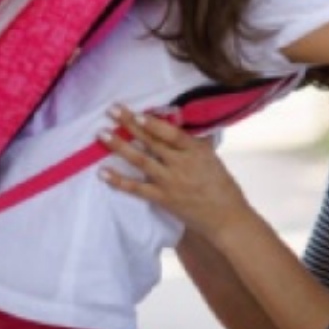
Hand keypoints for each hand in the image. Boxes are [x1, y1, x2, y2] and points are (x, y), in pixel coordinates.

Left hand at [98, 105, 251, 234]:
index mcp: (196, 151)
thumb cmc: (221, 185)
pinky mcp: (162, 199)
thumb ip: (193, 143)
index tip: (137, 113)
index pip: (172, 134)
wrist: (226, 217)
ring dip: (119, 146)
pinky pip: (136, 188)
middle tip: (112, 110)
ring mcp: (170, 182)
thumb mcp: (211, 158)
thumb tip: (176, 123)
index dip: (153, 123)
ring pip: (140, 160)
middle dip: (129, 125)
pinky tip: (103, 172)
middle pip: (151, 142)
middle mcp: (181, 164)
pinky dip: (119, 181)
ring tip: (102, 134)